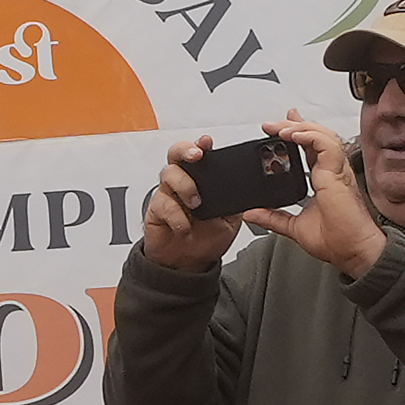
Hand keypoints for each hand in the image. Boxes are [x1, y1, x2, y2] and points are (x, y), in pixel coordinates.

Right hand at [139, 137, 246, 272]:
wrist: (188, 263)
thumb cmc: (207, 236)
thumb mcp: (232, 218)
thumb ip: (236, 201)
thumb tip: (248, 190)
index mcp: (203, 179)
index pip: (200, 153)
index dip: (201, 144)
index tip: (207, 142)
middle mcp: (183, 181)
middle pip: (176, 153)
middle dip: (186, 150)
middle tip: (196, 156)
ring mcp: (168, 194)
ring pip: (168, 174)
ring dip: (185, 186)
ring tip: (196, 203)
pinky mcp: (156, 210)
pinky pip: (163, 204)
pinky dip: (177, 217)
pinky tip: (185, 227)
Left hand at [243, 115, 384, 278]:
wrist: (353, 252)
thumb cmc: (337, 241)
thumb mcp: (294, 227)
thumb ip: (273, 218)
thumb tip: (252, 213)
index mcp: (326, 180)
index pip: (312, 148)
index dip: (299, 133)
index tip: (280, 128)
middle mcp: (334, 172)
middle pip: (317, 137)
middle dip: (294, 125)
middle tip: (272, 124)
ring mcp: (338, 171)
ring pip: (322, 136)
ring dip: (299, 127)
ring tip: (278, 128)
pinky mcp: (338, 174)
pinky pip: (326, 145)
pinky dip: (309, 136)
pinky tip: (293, 135)